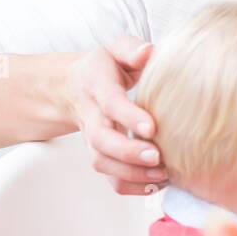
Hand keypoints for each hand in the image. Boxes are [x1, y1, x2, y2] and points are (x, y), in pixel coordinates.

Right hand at [63, 35, 164, 194]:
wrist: (72, 88)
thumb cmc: (105, 68)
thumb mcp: (116, 50)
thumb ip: (132, 49)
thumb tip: (149, 52)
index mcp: (97, 86)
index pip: (111, 103)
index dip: (129, 117)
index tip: (152, 127)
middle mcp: (92, 116)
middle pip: (102, 140)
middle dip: (128, 153)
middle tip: (157, 158)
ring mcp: (94, 139)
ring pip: (103, 163)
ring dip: (132, 174)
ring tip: (164, 174)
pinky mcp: (101, 155)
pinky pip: (110, 177)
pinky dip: (132, 186)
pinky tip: (158, 183)